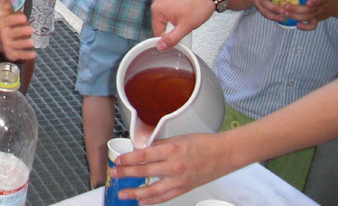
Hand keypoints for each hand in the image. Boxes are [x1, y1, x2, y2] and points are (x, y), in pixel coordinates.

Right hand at [0, 0, 35, 61]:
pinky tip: (33, 54)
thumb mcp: (2, 8)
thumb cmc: (2, 20)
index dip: (15, 19)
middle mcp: (3, 34)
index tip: (24, 17)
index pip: (7, 21)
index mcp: (2, 22)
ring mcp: (7, 44)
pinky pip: (17, 54)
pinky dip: (25, 55)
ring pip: (15, 45)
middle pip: (12, 34)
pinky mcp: (10, 52)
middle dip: (21, 32)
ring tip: (32, 43)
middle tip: (31, 30)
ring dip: (24, 44)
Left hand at [112, 133, 229, 204]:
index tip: (118, 161)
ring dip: (136, 193)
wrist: (223, 154)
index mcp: (171, 150)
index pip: (144, 156)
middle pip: (145, 172)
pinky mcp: (184, 189)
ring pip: (153, 190)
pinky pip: (165, 197)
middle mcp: (174, 166)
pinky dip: (152, 200)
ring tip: (123, 194)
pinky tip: (141, 201)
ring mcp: (180, 180)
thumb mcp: (177, 138)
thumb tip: (142, 149)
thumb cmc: (202, 144)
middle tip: (114, 175)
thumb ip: (158, 145)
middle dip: (126, 174)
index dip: (128, 159)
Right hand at [150, 0, 212, 50]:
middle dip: (170, 28)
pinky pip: (166, 11)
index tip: (178, 33)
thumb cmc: (198, 6)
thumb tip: (160, 46)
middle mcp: (156, 1)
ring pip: (163, 18)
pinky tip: (182, 13)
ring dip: (172, 22)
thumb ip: (171, 39)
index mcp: (157, 8)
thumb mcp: (185, 27)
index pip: (156, 31)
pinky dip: (173, 15)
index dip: (168, 36)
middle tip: (183, 24)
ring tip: (184, 18)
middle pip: (159, 24)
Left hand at [256, 0, 336, 28]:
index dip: (314, 1)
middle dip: (296, 9)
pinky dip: (306, 28)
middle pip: (309, 10)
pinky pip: (313, 25)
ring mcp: (318, 13)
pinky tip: (296, 25)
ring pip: (308, 18)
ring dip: (296, 17)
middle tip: (284, 6)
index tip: (308, 2)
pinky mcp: (317, 18)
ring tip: (285, 13)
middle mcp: (320, 5)